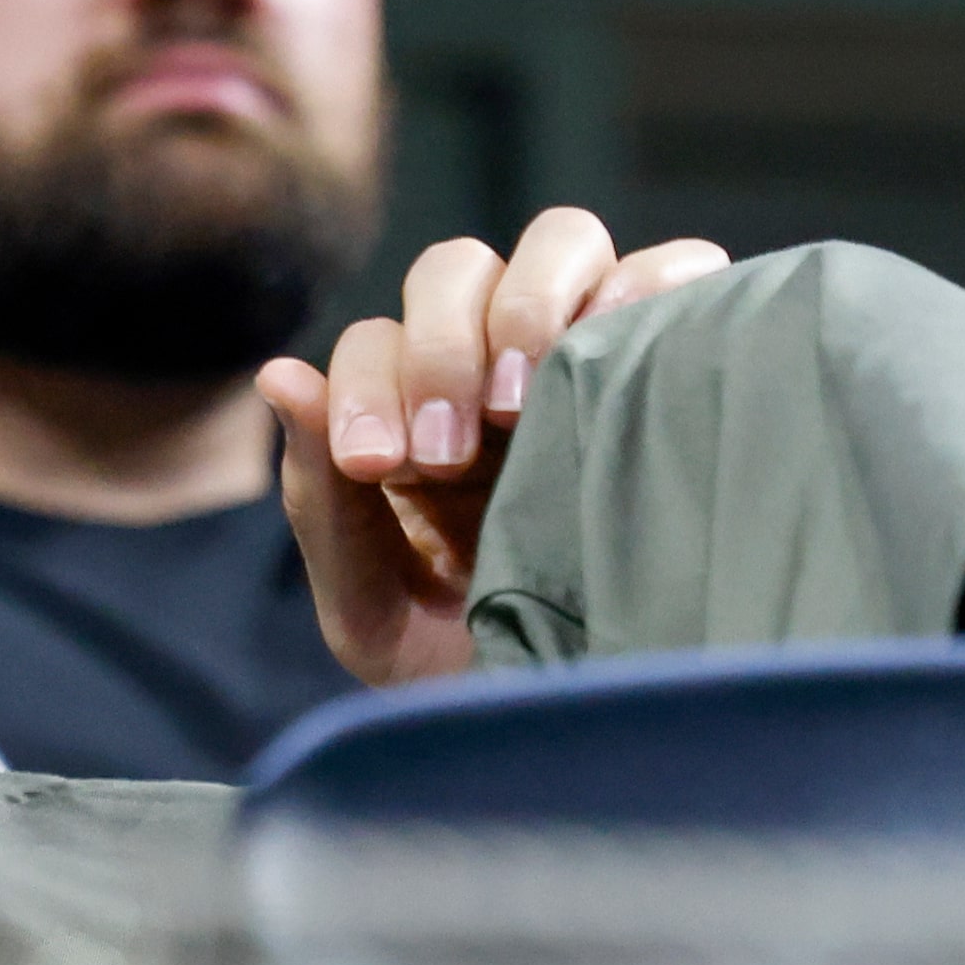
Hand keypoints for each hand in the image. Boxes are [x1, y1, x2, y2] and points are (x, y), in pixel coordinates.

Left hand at [255, 209, 728, 684]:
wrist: (599, 724)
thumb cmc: (476, 671)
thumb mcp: (375, 608)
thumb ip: (318, 498)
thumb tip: (278, 374)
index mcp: (421, 415)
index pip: (376, 341)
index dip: (366, 386)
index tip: (379, 465)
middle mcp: (502, 364)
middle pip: (455, 268)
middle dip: (440, 345)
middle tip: (449, 450)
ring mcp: (596, 347)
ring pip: (560, 241)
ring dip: (530, 301)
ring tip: (524, 396)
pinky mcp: (686, 347)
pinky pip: (679, 267)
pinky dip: (653, 279)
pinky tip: (624, 343)